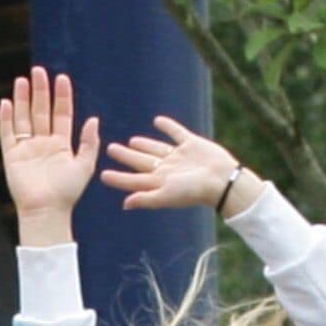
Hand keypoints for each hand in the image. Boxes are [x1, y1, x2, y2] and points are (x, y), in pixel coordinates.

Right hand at [0, 68, 104, 242]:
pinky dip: (6, 118)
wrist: (47, 211)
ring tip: (22, 80)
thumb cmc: (67, 192)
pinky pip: (7, 133)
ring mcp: (26, 149)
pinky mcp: (11, 156)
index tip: (62, 78)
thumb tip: (93, 119)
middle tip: (38, 71)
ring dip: (22, 99)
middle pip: (41, 111)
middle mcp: (43, 143)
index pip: (61, 114)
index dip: (62, 96)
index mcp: (61, 144)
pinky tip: (6, 102)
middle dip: (40, 91)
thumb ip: (89, 142)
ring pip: (23, 118)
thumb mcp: (85, 166)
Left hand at [102, 115, 256, 216]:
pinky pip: (176, 133)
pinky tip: (158, 120)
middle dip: (126, 157)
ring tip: (132, 141)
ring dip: (144, 144)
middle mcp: (167, 170)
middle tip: (110, 149)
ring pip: (156, 148)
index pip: (133, 180)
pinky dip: (167, 126)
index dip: (118, 178)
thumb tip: (124, 205)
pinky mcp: (192, 144)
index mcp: (159, 183)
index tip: (102, 174)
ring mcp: (179, 157)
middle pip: (141, 162)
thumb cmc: (194, 191)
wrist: (222, 180)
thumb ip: (146, 198)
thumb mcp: (167, 196)